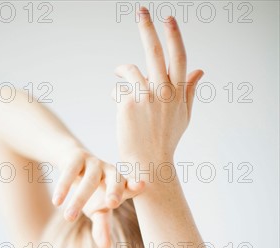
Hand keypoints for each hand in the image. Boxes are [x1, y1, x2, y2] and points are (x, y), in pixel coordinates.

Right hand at [52, 147, 144, 247]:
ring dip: (78, 200)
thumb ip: (102, 227)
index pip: (130, 186)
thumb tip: (106, 247)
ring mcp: (94, 163)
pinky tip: (57, 202)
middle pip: (115, 180)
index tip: (140, 185)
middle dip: (115, 190)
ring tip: (68, 218)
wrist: (71, 162)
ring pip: (89, 182)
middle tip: (111, 204)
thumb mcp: (96, 210)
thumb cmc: (91, 191)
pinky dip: (63, 187)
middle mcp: (110, 171)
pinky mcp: (76, 158)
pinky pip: (70, 172)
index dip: (135, 185)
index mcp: (120, 184)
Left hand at [112, 7, 203, 175]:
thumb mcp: (183, 117)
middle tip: (141, 10)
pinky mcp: (128, 104)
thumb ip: (189, 91)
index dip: (174, 36)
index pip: (178, 57)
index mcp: (178, 93)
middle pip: (154, 52)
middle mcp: (163, 92)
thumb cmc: (166, 141)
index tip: (169, 19)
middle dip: (148, 28)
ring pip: (131, 69)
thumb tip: (200, 69)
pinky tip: (116, 101)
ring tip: (119, 71)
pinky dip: (116, 92)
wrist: (148, 163)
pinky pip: (119, 89)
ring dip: (123, 68)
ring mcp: (145, 97)